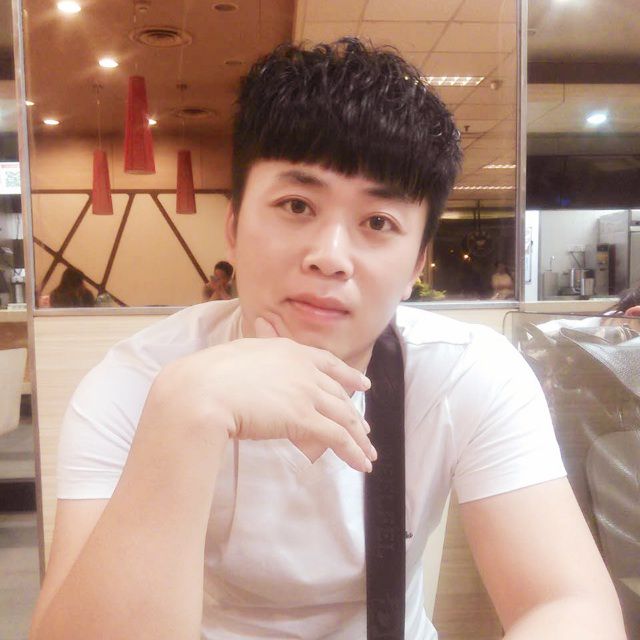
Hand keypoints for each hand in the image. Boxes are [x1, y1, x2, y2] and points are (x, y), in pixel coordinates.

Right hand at [156, 318, 376, 472]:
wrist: (202, 391)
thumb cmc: (208, 376)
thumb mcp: (238, 358)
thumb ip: (257, 365)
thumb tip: (260, 379)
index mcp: (287, 351)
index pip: (327, 363)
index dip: (348, 375)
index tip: (362, 384)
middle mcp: (303, 369)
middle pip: (338, 394)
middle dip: (354, 414)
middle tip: (364, 428)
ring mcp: (305, 392)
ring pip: (343, 416)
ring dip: (358, 438)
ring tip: (368, 453)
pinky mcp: (303, 418)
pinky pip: (337, 437)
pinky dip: (353, 451)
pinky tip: (360, 463)